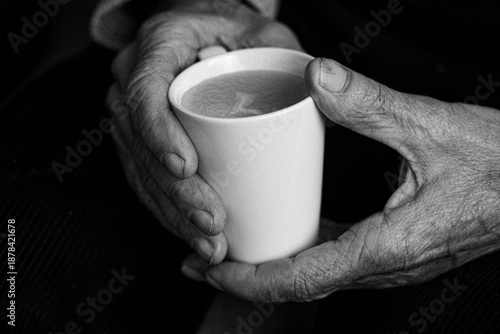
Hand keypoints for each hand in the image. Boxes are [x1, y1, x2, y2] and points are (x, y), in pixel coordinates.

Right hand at [106, 0, 301, 265]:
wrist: (211, 34)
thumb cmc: (239, 33)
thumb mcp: (266, 32)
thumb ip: (291, 54)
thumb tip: (324, 86)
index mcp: (160, 44)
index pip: (145, 92)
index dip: (159, 134)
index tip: (187, 168)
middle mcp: (135, 78)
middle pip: (138, 143)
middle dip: (174, 192)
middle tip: (212, 222)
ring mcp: (134, 112)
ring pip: (139, 170)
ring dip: (171, 213)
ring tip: (209, 243)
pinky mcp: (143, 139)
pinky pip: (144, 178)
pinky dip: (167, 210)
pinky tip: (193, 234)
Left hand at [196, 57, 499, 300]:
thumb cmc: (498, 164)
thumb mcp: (432, 127)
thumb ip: (370, 105)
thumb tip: (316, 79)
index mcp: (388, 246)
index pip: (302, 278)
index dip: (250, 280)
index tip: (210, 271)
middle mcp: (385, 265)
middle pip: (300, 285)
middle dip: (245, 278)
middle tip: (200, 261)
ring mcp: (389, 261)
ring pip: (316, 276)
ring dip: (269, 267)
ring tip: (230, 251)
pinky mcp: (393, 247)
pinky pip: (336, 259)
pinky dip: (299, 252)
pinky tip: (283, 232)